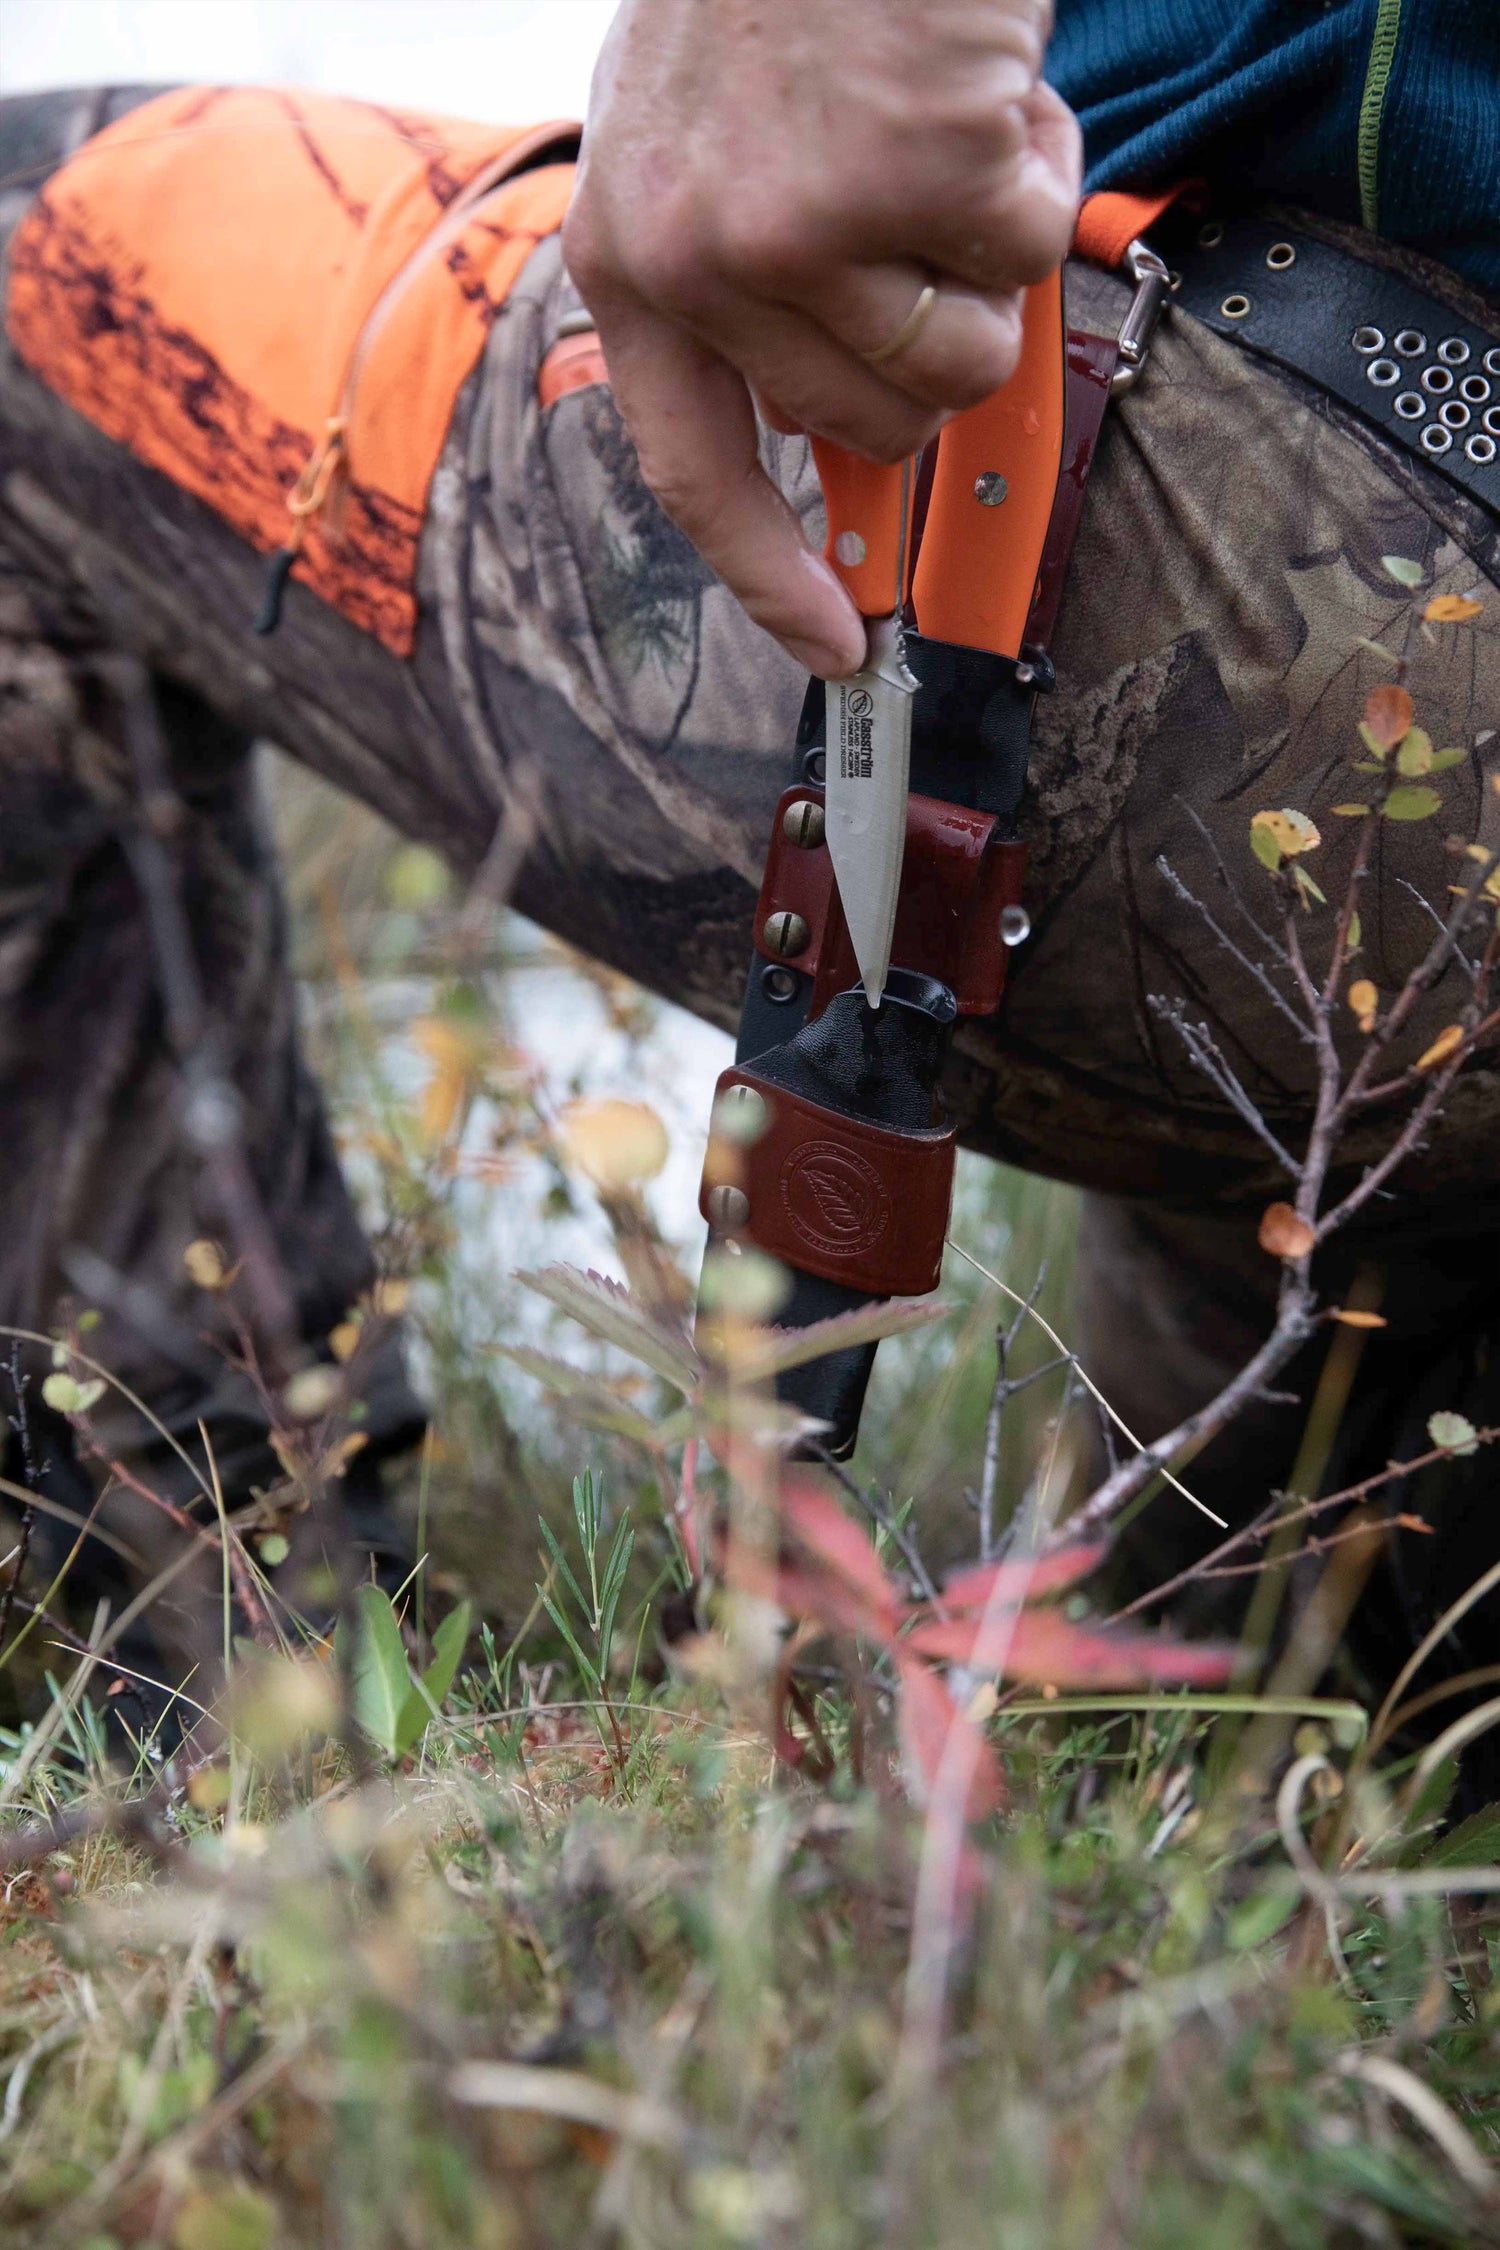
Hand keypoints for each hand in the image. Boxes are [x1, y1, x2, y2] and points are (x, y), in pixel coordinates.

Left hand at [562, 0, 1079, 676]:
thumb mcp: (703, 139)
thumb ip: (747, 287)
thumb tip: (836, 422)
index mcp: (636, 256)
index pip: (694, 472)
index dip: (771, 575)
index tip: (838, 650)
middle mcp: (698, 260)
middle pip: (865, 426)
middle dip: (926, 339)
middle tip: (920, 213)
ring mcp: (797, 227)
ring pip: (959, 360)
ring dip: (987, 249)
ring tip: (941, 120)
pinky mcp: (905, 178)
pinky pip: (1025, 254)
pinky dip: (1036, 164)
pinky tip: (982, 79)